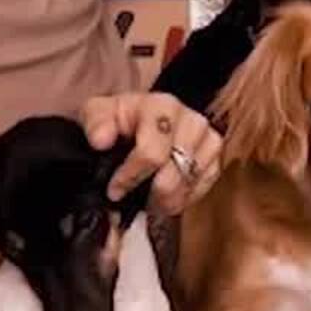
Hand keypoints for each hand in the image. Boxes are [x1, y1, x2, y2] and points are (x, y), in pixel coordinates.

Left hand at [81, 92, 222, 215]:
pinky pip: (206, 182)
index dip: (131, 177)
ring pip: (191, 179)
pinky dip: (187, 196)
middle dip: (154, 194)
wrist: (136, 119)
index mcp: (160, 105)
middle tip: (137, 205)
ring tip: (152, 205)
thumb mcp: (96, 113)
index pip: (152, 153)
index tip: (114, 191)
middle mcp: (189, 117)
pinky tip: (170, 199)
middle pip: (176, 170)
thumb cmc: (117, 118)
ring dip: (170, 199)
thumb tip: (101, 140)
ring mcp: (206, 135)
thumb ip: (95, 123)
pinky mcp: (215, 151)